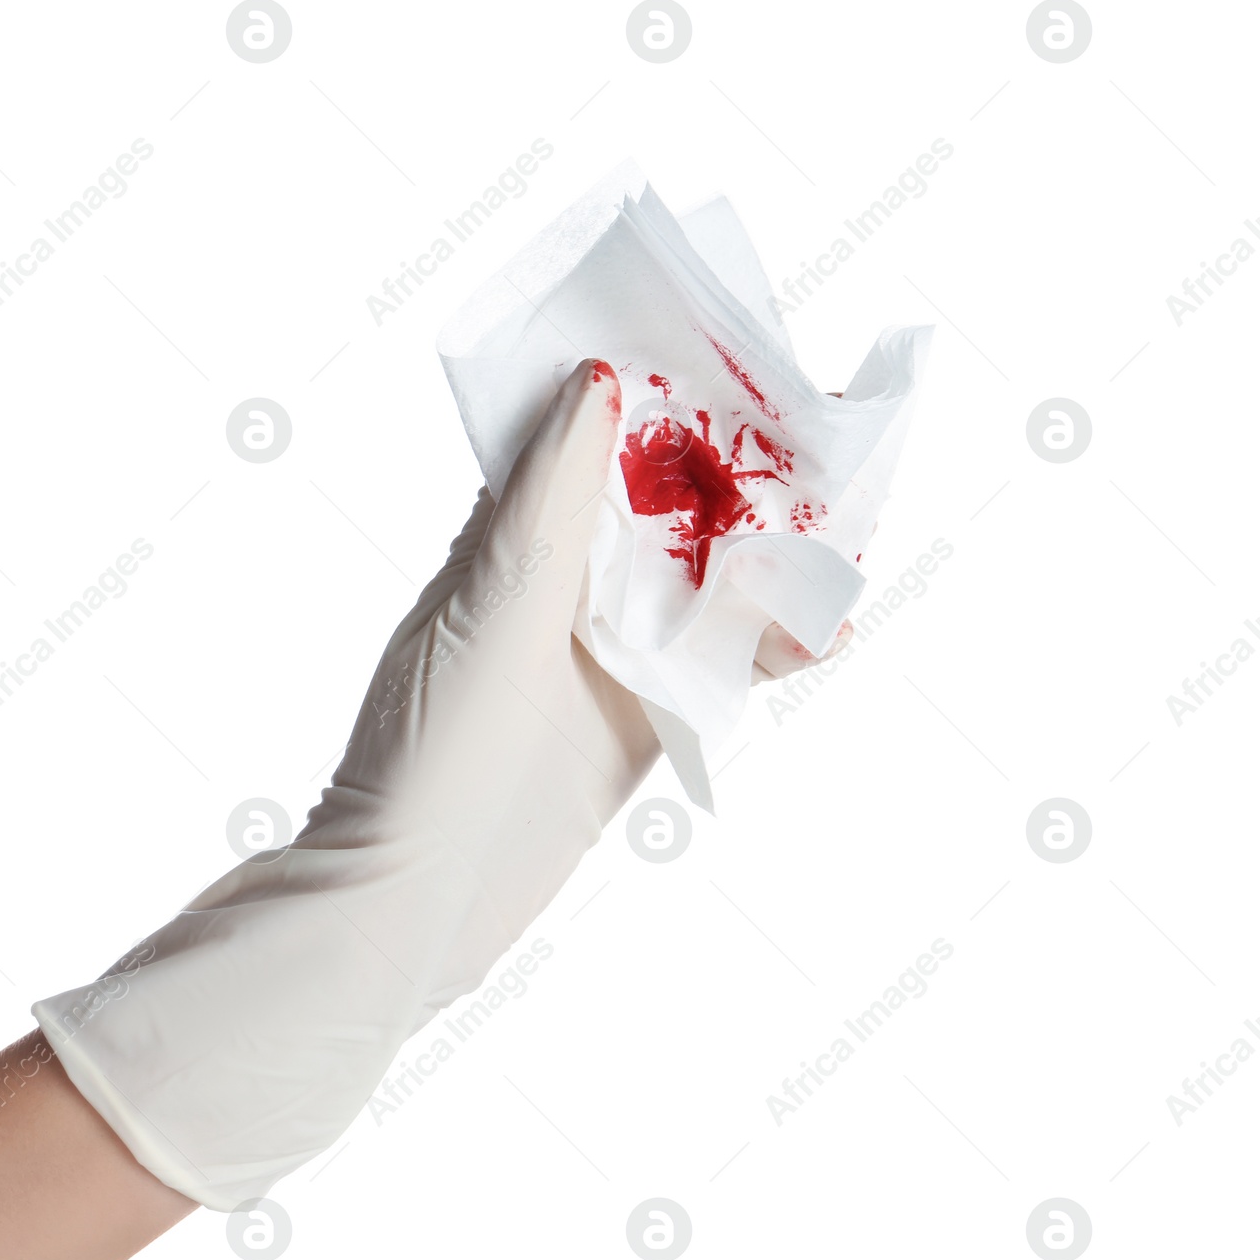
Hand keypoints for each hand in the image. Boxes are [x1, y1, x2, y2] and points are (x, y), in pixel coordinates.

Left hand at [32, 360, 845, 1209]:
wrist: (417, 897)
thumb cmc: (431, 742)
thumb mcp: (494, 603)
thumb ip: (550, 501)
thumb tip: (595, 380)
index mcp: (507, 539)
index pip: (590, 443)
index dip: (659, 402)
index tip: (739, 362)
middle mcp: (556, 587)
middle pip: (661, 511)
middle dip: (734, 481)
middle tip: (825, 452)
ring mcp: (601, 656)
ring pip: (699, 586)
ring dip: (766, 564)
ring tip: (843, 541)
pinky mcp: (638, 720)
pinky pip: (717, 667)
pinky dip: (769, 646)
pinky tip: (821, 634)